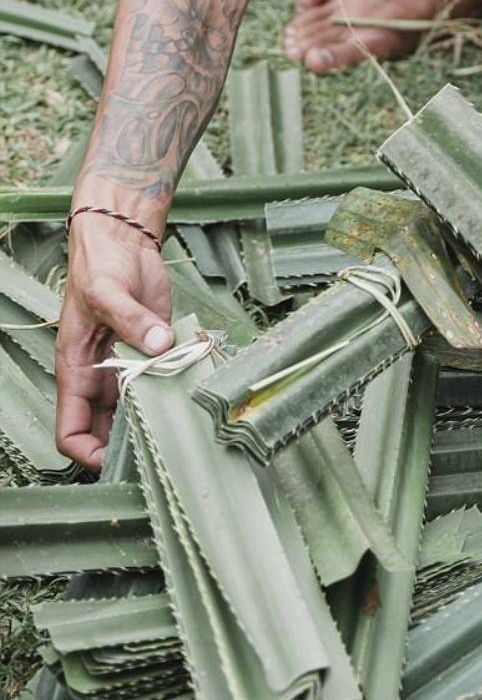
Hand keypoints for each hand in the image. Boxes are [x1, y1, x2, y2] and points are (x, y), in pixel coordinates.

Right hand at [56, 214, 173, 471]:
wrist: (123, 241)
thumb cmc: (99, 265)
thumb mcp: (107, 291)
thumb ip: (131, 321)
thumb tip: (158, 345)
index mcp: (76, 372)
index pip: (70, 430)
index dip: (87, 452)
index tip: (115, 458)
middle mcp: (99, 377)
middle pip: (105, 432)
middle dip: (126, 445)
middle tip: (159, 451)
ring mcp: (127, 367)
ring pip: (136, 412)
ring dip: (154, 422)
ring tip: (179, 432)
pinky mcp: (153, 352)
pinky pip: (161, 384)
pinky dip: (174, 393)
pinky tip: (193, 398)